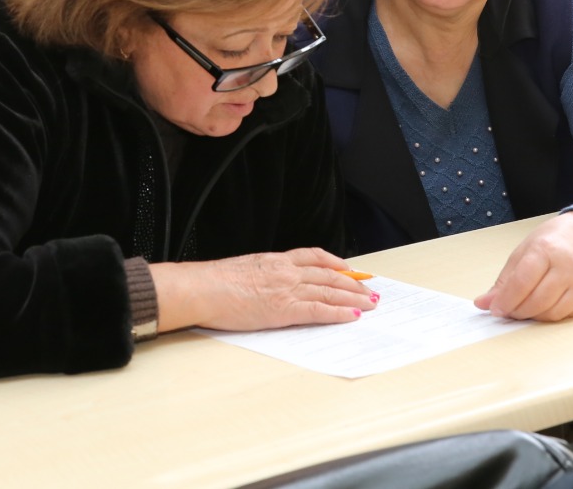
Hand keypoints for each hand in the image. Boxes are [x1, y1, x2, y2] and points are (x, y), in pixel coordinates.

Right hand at [148, 248, 376, 333]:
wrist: (202, 289)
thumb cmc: (212, 283)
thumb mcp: (241, 271)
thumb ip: (259, 276)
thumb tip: (263, 285)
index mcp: (274, 260)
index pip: (313, 257)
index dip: (335, 263)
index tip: (348, 268)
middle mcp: (285, 271)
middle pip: (328, 274)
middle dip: (352, 282)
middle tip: (369, 289)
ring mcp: (287, 289)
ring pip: (330, 291)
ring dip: (354, 297)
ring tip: (370, 303)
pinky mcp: (285, 309)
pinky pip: (320, 310)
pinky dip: (339, 312)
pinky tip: (352, 315)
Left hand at [474, 211, 572, 321]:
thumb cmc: (551, 242)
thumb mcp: (523, 252)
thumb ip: (504, 280)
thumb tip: (484, 303)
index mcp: (546, 249)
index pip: (522, 282)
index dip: (506, 300)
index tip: (494, 309)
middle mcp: (568, 265)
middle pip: (538, 300)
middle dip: (518, 311)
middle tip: (508, 311)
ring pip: (553, 313)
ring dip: (534, 317)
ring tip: (524, 309)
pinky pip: (567, 315)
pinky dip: (551, 315)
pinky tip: (544, 307)